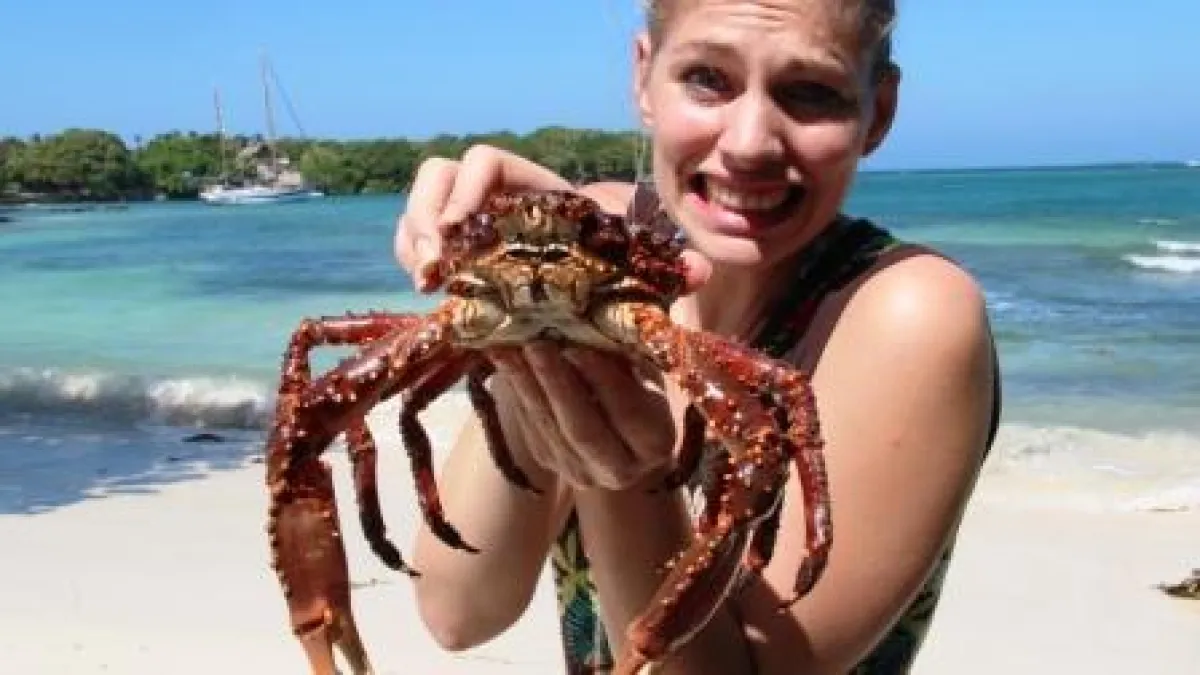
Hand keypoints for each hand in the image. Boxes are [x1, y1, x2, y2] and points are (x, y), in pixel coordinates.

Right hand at [394, 144, 711, 291]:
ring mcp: (470, 226)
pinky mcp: (455, 256)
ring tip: (430, 285)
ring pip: (419, 209)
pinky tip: (431, 296)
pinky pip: (416, 244)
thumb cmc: (617, 275)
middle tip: (435, 266)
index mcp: (538, 190)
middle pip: (437, 174)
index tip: (464, 232)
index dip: (469, 187)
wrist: (598, 295)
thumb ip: (667, 267)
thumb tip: (701, 269)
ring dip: (413, 241)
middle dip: (426, 214)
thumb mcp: (640, 270)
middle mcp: (498, 199)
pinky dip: (414, 262)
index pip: (488, 160)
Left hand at [489, 343, 681, 490]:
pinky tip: (503, 362)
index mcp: (655, 445)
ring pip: (549, 429)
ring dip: (526, 386)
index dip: (604, 380)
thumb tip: (598, 326)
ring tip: (507, 349)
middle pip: (584, 430)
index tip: (579, 347)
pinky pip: (530, 426)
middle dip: (556, 384)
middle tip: (536, 345)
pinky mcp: (548, 462)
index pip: (629, 414)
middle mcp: (619, 470)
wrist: (624, 434)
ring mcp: (580, 472)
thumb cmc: (643, 390)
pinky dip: (516, 392)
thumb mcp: (648, 373)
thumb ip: (629, 359)